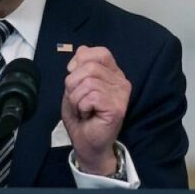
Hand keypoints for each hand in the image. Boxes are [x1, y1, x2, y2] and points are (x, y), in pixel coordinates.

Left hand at [60, 46, 130, 175]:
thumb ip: (79, 68)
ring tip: (83, 110)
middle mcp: (121, 81)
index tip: (74, 78)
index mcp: (113, 73)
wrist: (87, 143)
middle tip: (78, 101)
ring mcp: (121, 94)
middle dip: (73, 84)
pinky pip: (90, 96)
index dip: (81, 61)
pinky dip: (81, 107)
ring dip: (76, 98)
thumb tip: (81, 50)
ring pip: (88, 82)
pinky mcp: (117, 107)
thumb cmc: (81, 116)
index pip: (100, 52)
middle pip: (89, 66)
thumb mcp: (75, 87)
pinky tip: (88, 115)